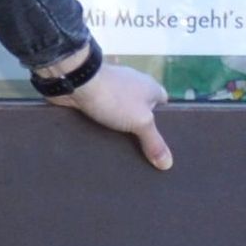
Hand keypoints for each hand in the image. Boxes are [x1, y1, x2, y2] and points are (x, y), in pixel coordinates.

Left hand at [52, 52, 175, 170]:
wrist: (77, 81)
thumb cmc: (116, 98)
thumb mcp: (141, 123)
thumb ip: (154, 142)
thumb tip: (167, 163)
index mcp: (151, 87)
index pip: (164, 106)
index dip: (163, 123)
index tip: (159, 141)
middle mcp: (134, 85)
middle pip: (142, 110)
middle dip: (139, 127)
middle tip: (139, 150)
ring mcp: (113, 88)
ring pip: (121, 111)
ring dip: (118, 126)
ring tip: (118, 149)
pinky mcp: (94, 93)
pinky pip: (102, 111)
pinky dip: (101, 123)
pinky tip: (99, 138)